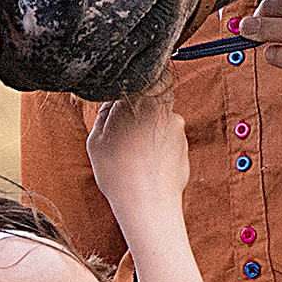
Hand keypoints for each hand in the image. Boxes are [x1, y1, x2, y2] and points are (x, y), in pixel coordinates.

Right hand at [86, 77, 189, 224]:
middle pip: (151, 100)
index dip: (132, 90)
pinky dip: (160, 148)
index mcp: (140, 99)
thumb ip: (105, 112)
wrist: (147, 202)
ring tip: (134, 155)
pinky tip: (147, 164)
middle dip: (139, 113)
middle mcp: (163, 108)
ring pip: (160, 121)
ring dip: (149, 132)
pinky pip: (169, 139)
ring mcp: (177, 127)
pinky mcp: (185, 145)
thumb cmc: (119, 173)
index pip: (142, 78)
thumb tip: (112, 102)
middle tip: (124, 134)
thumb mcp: (96, 139)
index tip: (124, 104)